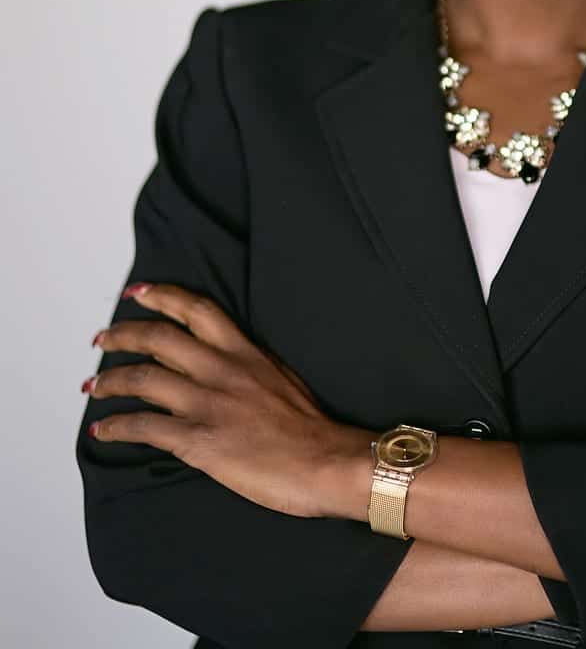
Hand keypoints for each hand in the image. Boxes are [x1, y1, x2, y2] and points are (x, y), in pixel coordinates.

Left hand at [83, 283, 371, 517]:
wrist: (325, 461)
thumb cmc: (311, 426)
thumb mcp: (281, 377)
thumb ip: (248, 367)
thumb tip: (224, 367)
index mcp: (245, 351)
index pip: (197, 310)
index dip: (163, 296)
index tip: (138, 292)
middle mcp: (221, 369)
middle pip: (159, 338)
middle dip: (123, 334)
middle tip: (103, 337)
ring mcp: (207, 404)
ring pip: (143, 378)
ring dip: (110, 380)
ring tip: (93, 384)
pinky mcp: (198, 440)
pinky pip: (144, 426)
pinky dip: (117, 426)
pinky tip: (103, 429)